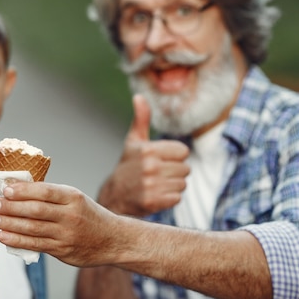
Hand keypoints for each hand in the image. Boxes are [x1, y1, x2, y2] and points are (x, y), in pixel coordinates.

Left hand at [0, 182, 119, 266]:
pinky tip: (4, 236)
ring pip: (33, 229)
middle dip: (11, 207)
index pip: (45, 191)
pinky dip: (17, 240)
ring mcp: (66, 234)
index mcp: (73, 197)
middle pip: (36, 210)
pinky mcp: (62, 250)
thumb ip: (50, 195)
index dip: (23, 191)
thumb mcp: (75, 198)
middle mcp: (71, 215)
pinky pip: (36, 245)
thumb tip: (17, 188)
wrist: (112, 239)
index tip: (5, 190)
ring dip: (10, 224)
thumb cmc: (88, 215)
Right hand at [99, 94, 189, 215]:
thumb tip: (139, 96)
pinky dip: (169, 198)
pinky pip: (177, 198)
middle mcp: (150, 166)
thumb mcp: (133, 141)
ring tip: (156, 185)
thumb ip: (141, 119)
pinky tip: (156, 195)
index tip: (160, 160)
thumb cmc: (128, 166)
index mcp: (148, 149)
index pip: (183, 151)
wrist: (113, 196)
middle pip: (185, 169)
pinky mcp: (153, 202)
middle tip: (157, 174)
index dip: (174, 156)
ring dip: (173, 186)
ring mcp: (151, 185)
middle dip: (175, 172)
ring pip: (182, 184)